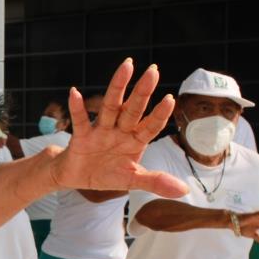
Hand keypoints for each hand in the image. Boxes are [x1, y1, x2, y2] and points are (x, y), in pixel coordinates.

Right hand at [50, 59, 186, 197]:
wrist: (76, 176)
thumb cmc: (107, 173)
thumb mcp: (132, 180)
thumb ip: (156, 182)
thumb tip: (184, 191)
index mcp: (134, 140)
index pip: (150, 126)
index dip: (159, 115)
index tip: (170, 100)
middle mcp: (120, 131)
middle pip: (133, 109)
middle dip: (142, 91)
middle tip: (153, 71)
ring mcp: (101, 131)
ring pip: (111, 107)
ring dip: (117, 87)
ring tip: (126, 67)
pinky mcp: (82, 136)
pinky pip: (80, 120)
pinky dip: (77, 108)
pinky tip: (75, 93)